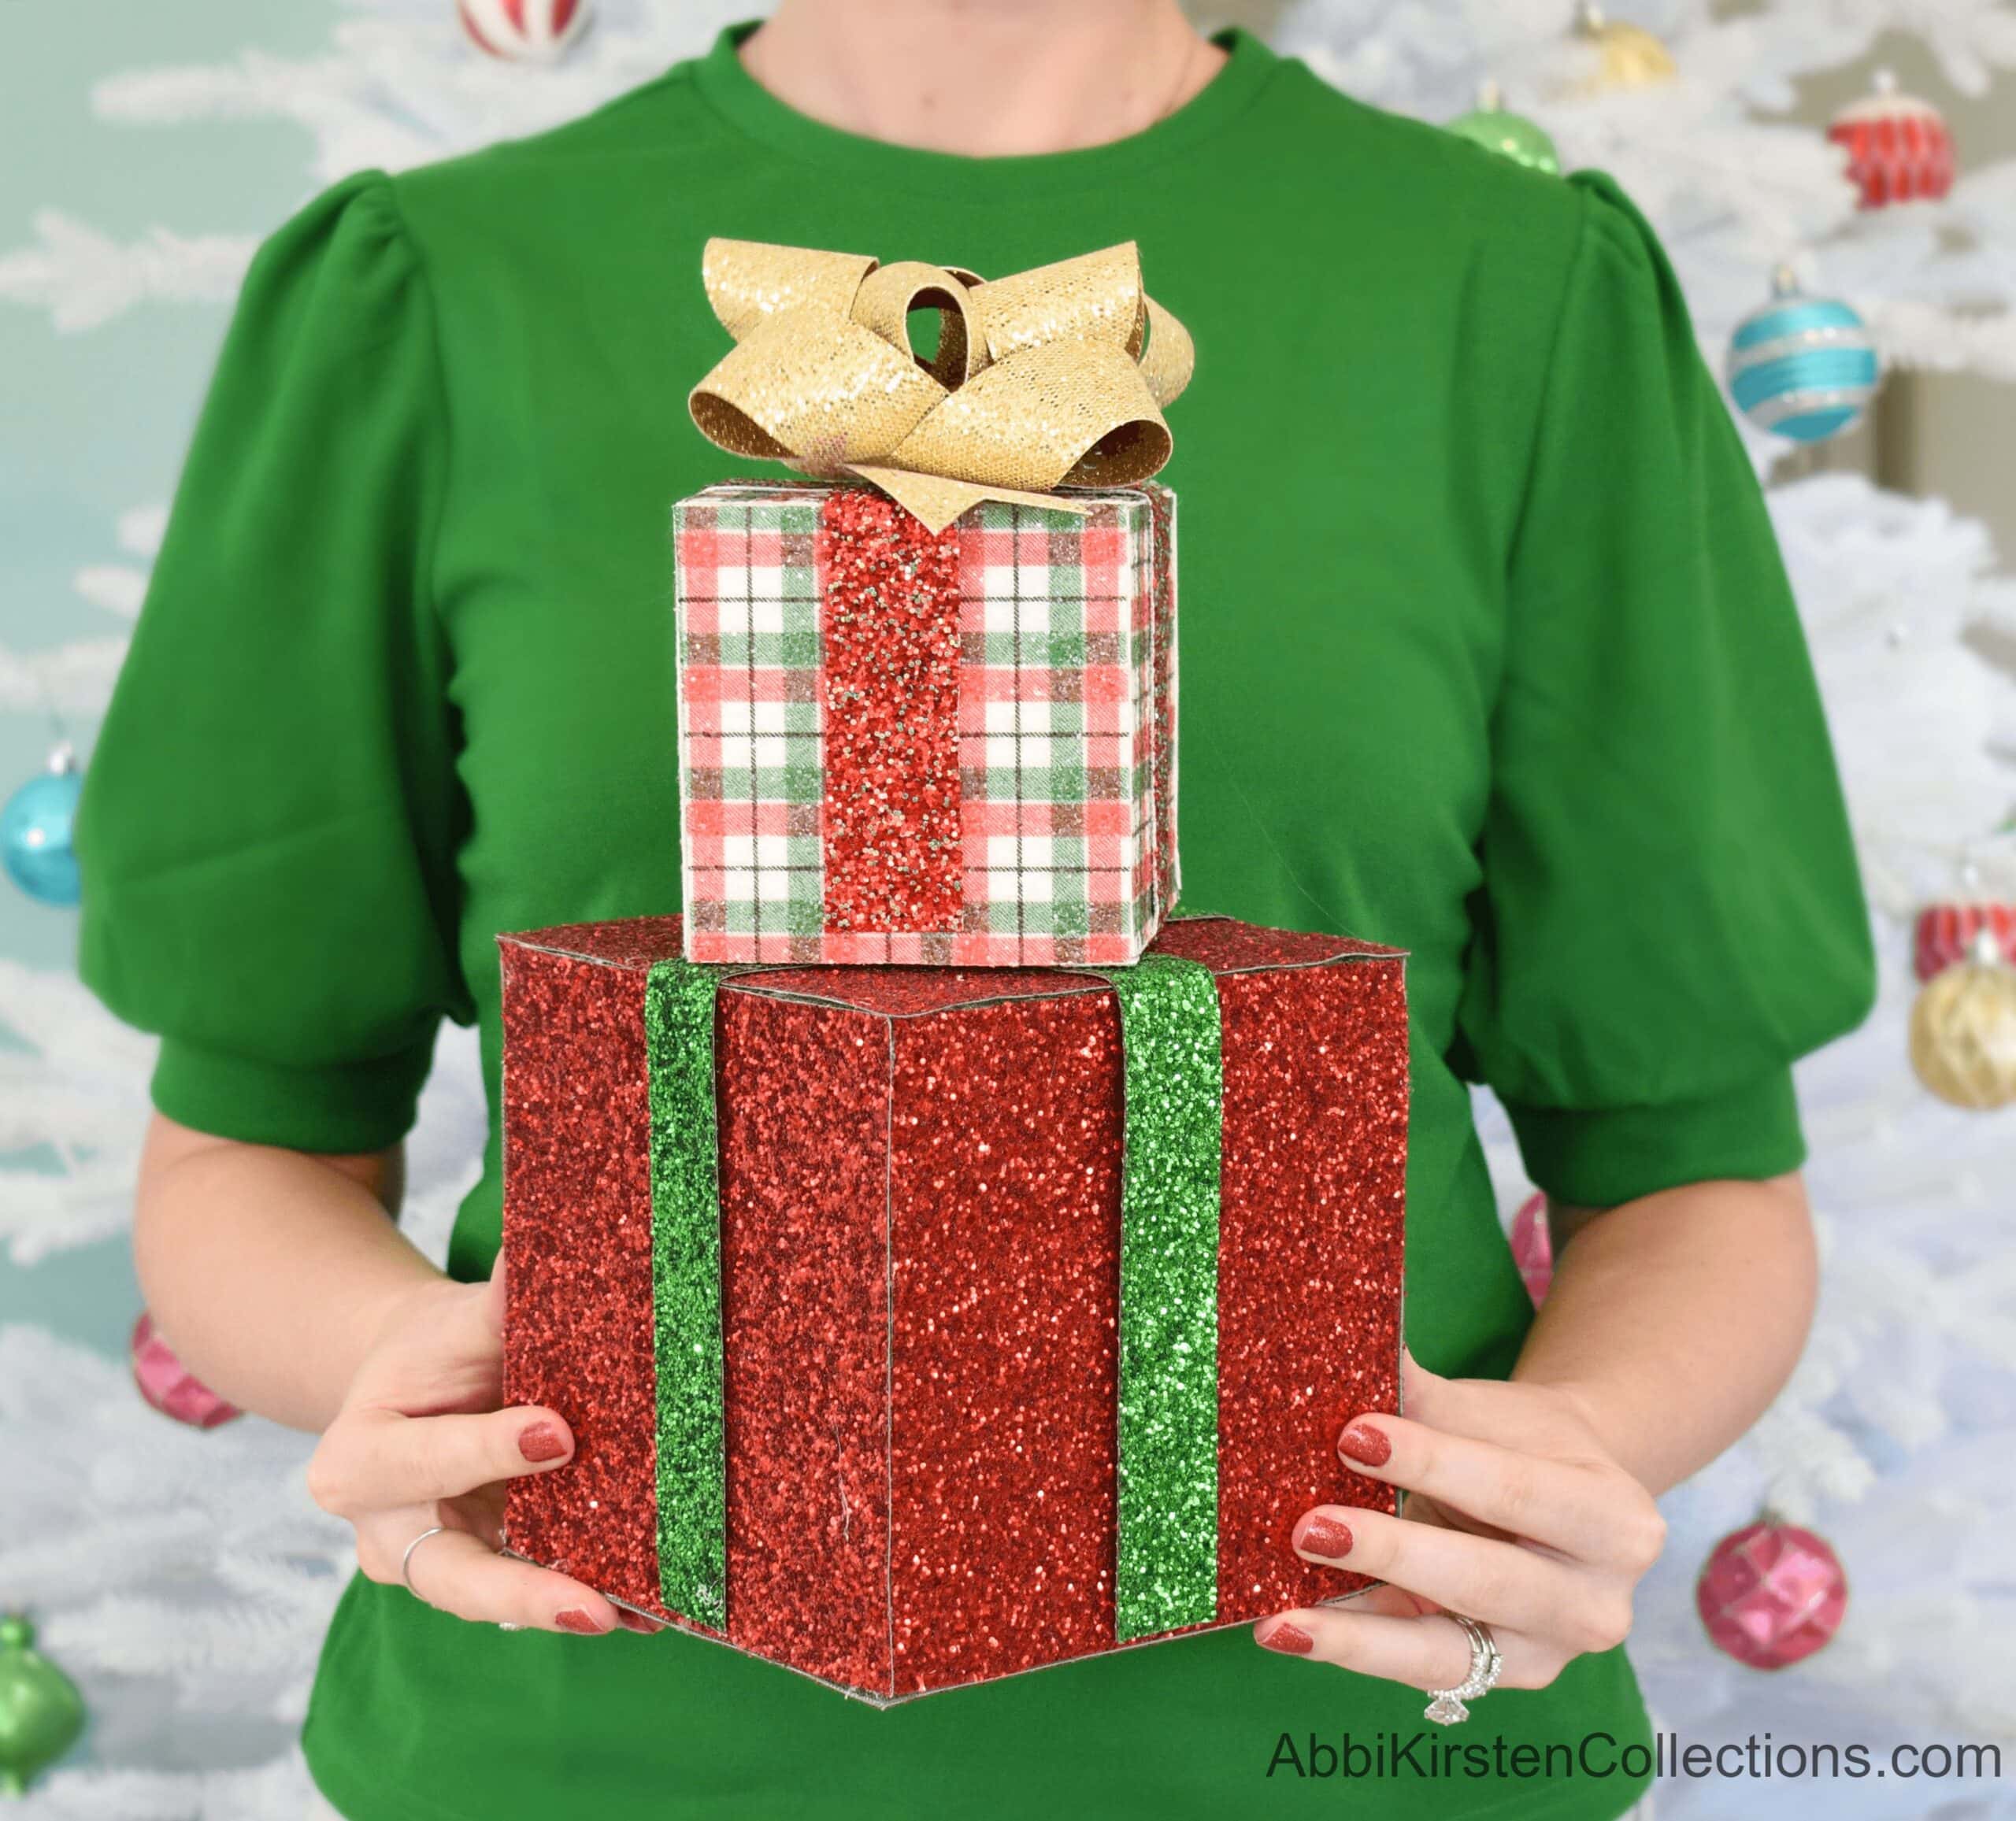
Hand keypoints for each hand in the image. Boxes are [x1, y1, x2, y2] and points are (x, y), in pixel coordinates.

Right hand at [306, 1256, 654, 1635]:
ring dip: (572, 1604)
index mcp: (357, 1461)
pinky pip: (537, 1594)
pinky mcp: (490, 1576)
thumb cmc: (434, 1349)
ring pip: (502, 1597)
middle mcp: (388, 1534)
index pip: (426, 1460)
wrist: (419, 1384)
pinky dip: (593, 1599)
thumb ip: (497, 1306)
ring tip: (647, 1612)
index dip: (489, 1451)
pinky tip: (651, 1607)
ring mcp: (439, 1566)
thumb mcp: (452, 1321)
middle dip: (523, 1594)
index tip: (560, 1434)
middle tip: (594, 1607)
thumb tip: (551, 1253)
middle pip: (452, 1575)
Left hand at [1253, 1350, 1666, 1694]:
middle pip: (1485, 1580)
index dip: (1433, 1464)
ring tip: (1282, 1618)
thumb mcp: (1488, 1412)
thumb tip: (1334, 1352)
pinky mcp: (1495, 1681)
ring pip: (1447, 1652)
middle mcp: (1597, 1606)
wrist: (1562, 1498)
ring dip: (1358, 1632)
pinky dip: (1353, 1647)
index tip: (1352, 1433)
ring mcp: (1548, 1656)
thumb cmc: (1519, 1442)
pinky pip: (1417, 1670)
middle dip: (1392, 1552)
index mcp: (1617, 1523)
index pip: (1514, 1490)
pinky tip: (1292, 1629)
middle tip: (1308, 1527)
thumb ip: (1421, 1396)